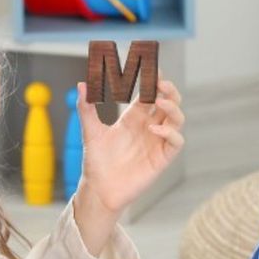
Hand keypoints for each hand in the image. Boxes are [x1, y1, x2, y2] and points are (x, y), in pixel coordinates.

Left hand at [72, 78, 184, 253]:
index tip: (152, 68)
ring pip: (176, 118)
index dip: (153, 80)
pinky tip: (155, 128)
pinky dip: (170, 132)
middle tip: (160, 82)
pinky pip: (176, 142)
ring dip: (172, 107)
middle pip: (168, 102)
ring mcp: (157, 141)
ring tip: (160, 100)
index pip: (149, 94)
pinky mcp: (162, 158)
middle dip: (168, 90)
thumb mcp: (90, 132)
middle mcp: (148, 126)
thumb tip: (81, 84)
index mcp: (133, 118)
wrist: (99, 189)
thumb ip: (86, 109)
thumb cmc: (96, 162)